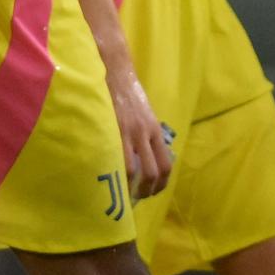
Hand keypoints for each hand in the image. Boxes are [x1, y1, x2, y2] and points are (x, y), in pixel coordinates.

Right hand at [106, 64, 173, 199]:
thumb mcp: (143, 115)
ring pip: (136, 170)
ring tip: (120, 197)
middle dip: (148, 190)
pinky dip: (114, 174)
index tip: (152, 192)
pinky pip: (117, 158)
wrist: (116, 73)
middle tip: (136, 200)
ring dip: (130, 188)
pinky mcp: (114, 129)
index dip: (161, 183)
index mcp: (155, 130)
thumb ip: (144, 133)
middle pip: (155, 171)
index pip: (166, 163)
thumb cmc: (128, 95)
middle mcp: (147, 133)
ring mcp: (131, 132)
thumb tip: (143, 156)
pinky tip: (107, 182)